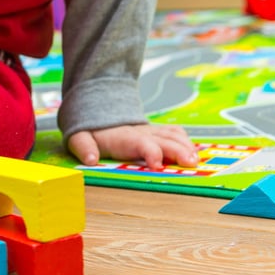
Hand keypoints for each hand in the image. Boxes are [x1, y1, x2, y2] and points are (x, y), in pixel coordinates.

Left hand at [67, 123, 198, 169]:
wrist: (96, 108)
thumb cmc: (88, 130)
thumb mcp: (79, 138)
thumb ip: (84, 148)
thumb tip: (91, 160)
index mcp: (123, 136)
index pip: (141, 143)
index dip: (151, 152)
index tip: (158, 165)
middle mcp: (141, 132)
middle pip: (164, 140)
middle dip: (178, 151)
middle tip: (191, 164)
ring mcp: (150, 130)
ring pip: (173, 135)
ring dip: (187, 147)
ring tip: (196, 161)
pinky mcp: (156, 131)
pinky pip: (175, 133)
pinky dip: (186, 142)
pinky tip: (195, 154)